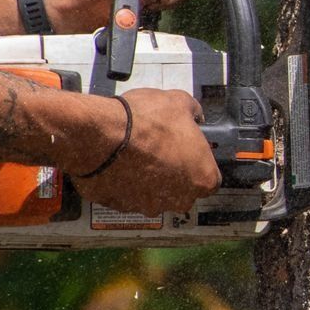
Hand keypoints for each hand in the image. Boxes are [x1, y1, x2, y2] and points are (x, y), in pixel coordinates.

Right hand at [70, 88, 220, 216]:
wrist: (101, 137)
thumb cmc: (146, 121)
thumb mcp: (179, 102)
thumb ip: (193, 112)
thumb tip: (195, 116)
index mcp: (202, 178)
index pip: (209, 177)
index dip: (197, 161)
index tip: (185, 149)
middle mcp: (179, 200)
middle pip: (182, 190)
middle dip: (174, 173)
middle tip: (159, 149)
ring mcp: (149, 207)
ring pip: (154, 195)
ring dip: (148, 179)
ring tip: (135, 153)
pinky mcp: (120, 207)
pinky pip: (127, 195)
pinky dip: (124, 183)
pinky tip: (117, 162)